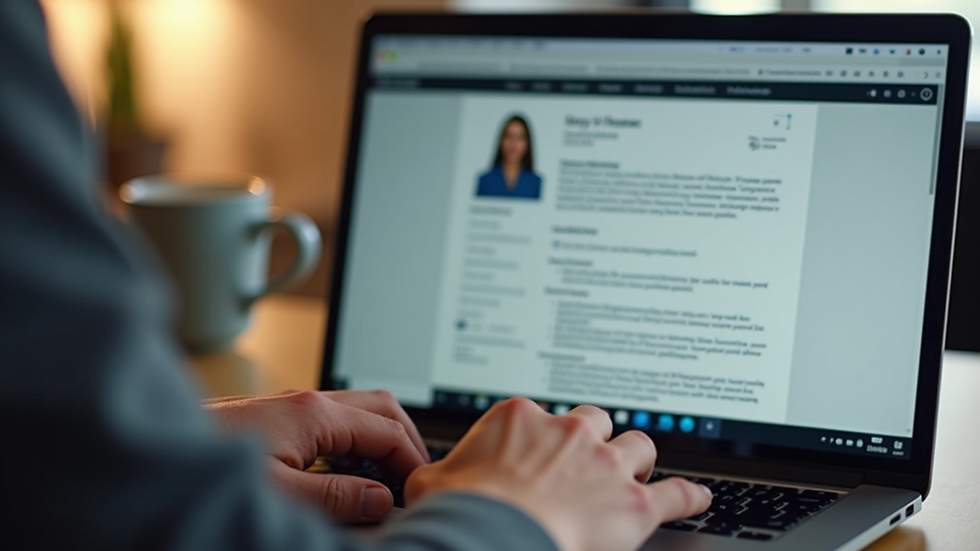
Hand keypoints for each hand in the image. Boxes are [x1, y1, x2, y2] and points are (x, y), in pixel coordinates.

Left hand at [205, 390, 428, 522]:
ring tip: (388, 478)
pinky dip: (354, 441)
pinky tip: (347, 472)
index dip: (411, 461)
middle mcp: (305, 401)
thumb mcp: (278, 494)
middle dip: (406, 439)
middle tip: (416, 477)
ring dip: (380, 438)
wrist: (147, 457)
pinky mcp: (275, 417)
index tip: (421, 489)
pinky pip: (333, 420)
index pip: (387, 430)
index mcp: (313, 414)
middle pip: (381, 406)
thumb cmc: (201, 471)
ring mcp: (289, 406)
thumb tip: (380, 499)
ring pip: (358, 409)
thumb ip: (335, 497)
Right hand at [404, 398, 710, 550]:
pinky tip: (698, 498)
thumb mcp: (432, 482)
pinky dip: (689, 496)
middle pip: (596, 422)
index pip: (542, 415)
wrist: (494, 537)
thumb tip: (428, 479)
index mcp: (522, 418)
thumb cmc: (463, 511)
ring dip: (639, 458)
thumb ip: (440, 472)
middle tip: (593, 457)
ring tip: (639, 470)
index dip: (545, 435)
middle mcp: (569, 432)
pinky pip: (677, 493)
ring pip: (639, 445)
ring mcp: (605, 465)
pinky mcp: (633, 503)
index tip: (543, 449)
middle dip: (596, 437)